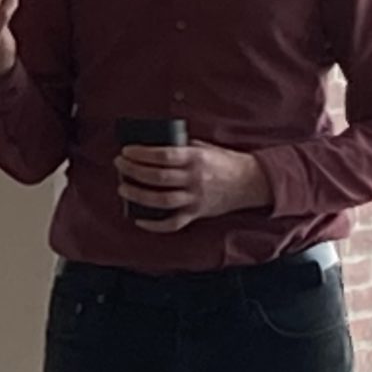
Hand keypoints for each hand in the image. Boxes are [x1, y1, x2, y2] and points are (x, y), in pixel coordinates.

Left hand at [117, 144, 269, 231]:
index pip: (163, 156)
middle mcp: (195, 179)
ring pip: (162, 200)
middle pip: (158, 177)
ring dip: (138, 195)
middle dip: (133, 171)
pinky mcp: (197, 213)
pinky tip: (139, 220)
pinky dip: (155, 225)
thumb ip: (180, 148)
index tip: (126, 151)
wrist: (251, 182)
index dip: (141, 154)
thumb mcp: (203, 148)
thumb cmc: (223, 162)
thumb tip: (151, 145)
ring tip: (122, 188)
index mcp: (196, 159)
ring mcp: (196, 199)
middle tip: (119, 165)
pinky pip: (174, 223)